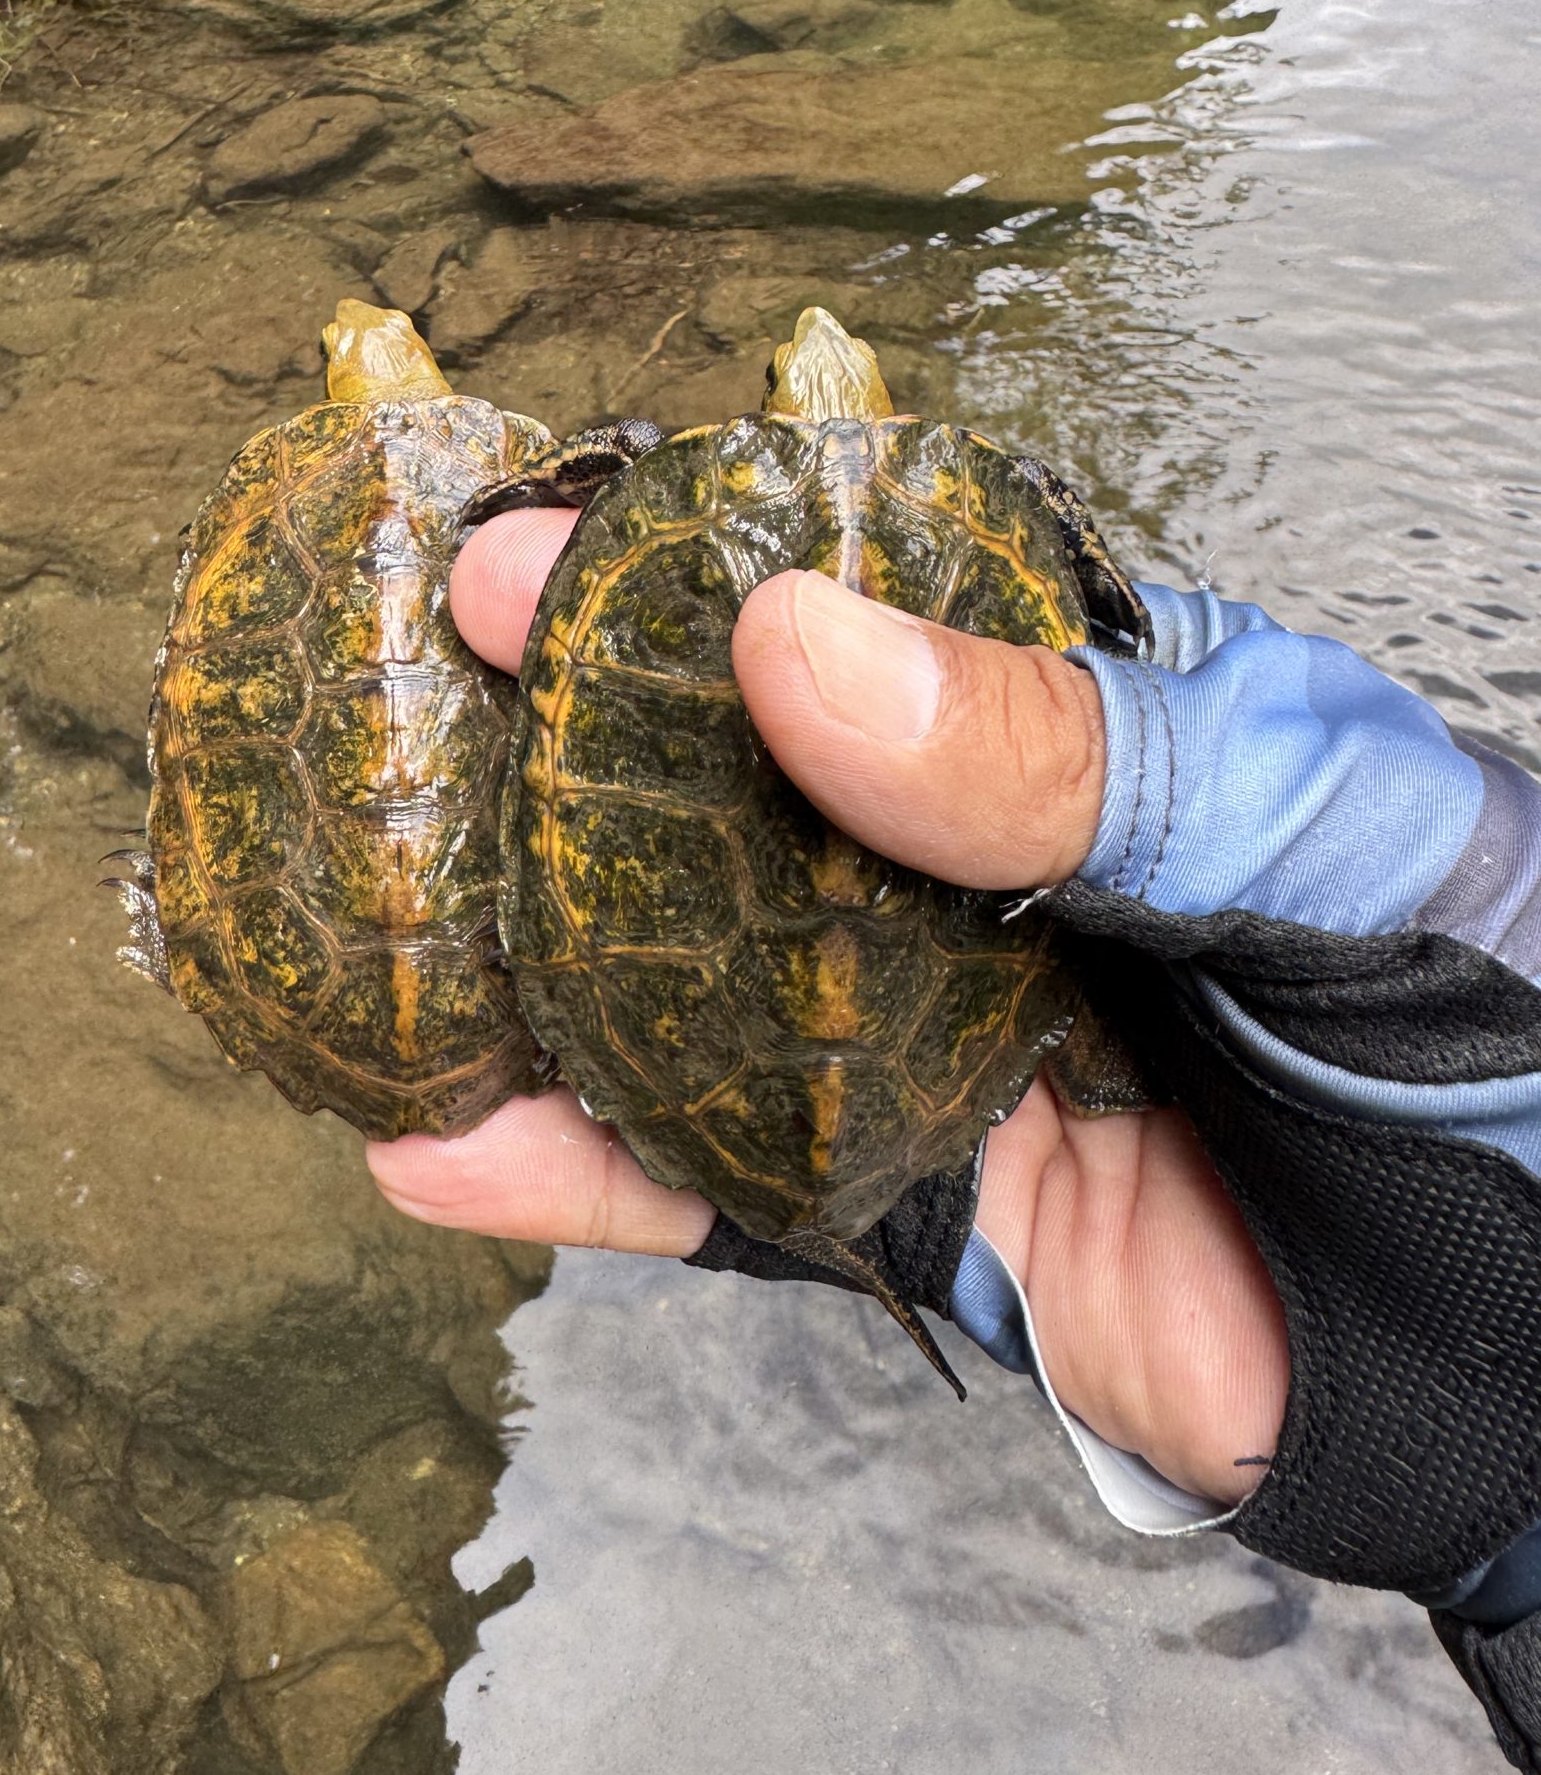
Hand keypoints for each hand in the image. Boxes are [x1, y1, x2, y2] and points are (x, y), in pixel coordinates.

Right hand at [369, 514, 1289, 1504]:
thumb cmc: (1504, 1034)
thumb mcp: (1325, 835)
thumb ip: (1067, 757)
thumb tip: (802, 649)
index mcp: (1082, 723)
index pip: (849, 613)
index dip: (675, 583)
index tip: (517, 564)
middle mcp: (970, 866)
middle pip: (723, 791)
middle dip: (550, 755)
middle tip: (381, 718)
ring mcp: (922, 1036)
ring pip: (679, 984)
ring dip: (519, 965)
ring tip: (348, 928)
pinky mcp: (907, 1210)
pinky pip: (713, 1184)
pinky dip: (581, 1172)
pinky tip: (446, 1147)